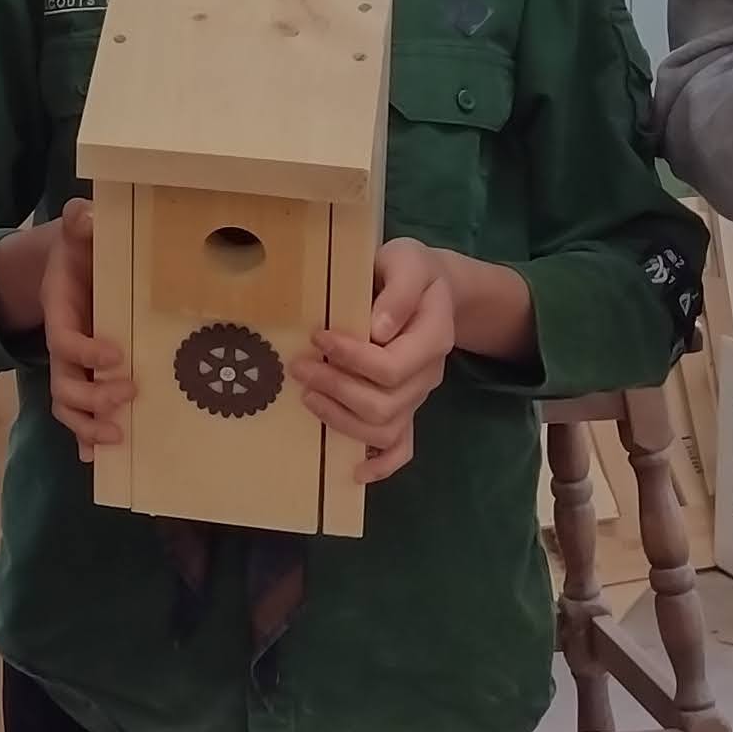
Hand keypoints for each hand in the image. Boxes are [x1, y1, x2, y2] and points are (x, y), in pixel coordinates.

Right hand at [0, 199, 130, 458]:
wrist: (65, 266)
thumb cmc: (78, 250)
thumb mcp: (76, 231)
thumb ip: (79, 222)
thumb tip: (85, 217)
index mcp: (60, 313)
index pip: (64, 340)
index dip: (85, 351)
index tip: (116, 355)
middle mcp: (64, 345)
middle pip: (64, 384)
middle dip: (92, 396)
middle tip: (128, 395)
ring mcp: (72, 366)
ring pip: (68, 406)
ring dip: (89, 425)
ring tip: (118, 436)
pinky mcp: (85, 376)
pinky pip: (78, 414)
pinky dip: (85, 438)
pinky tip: (100, 458)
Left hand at [296, 240, 455, 485]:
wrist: (431, 286)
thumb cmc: (410, 269)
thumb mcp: (407, 260)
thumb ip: (398, 290)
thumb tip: (376, 329)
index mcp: (433, 336)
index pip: (392, 365)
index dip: (351, 359)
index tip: (319, 338)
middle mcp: (428, 373)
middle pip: (385, 403)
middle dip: (336, 389)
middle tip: (299, 368)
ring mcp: (418, 395)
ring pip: (386, 428)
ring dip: (341, 420)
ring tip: (307, 398)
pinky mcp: (408, 406)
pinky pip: (404, 447)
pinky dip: (381, 465)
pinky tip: (354, 471)